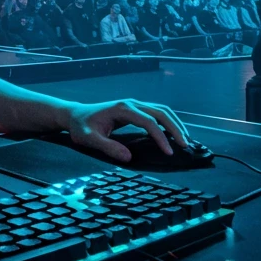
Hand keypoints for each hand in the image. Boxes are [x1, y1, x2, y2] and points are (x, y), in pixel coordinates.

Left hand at [62, 100, 190, 162]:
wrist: (75, 115)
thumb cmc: (80, 127)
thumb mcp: (89, 139)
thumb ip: (107, 147)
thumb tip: (128, 158)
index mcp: (122, 109)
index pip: (148, 122)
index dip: (160, 137)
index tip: (168, 152)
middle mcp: (131, 103)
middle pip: (160, 112)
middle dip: (175, 128)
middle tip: (185, 145)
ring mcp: (133, 104)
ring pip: (161, 110)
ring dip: (175, 123)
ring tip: (185, 140)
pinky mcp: (134, 109)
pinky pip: (156, 113)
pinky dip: (168, 122)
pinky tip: (173, 134)